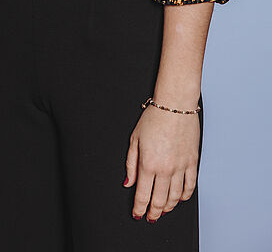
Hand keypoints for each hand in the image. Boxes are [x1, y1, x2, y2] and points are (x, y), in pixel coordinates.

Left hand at [125, 105, 199, 221]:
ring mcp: (181, 168)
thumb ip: (131, 164)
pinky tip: (179, 199)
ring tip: (163, 210)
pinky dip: (184, 197)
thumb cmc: (154, 118)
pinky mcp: (192, 163)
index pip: (143, 195)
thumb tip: (128, 183)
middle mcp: (165, 169)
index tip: (137, 214)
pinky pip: (190, 186)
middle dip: (153, 212)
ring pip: (176, 197)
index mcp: (148, 164)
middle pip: (159, 200)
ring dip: (169, 208)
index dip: (139, 208)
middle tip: (150, 217)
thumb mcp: (134, 139)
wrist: (175, 106)